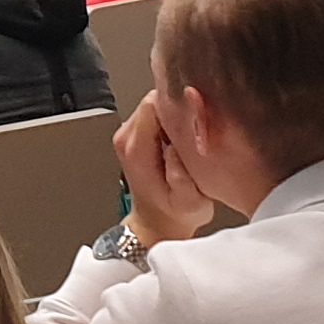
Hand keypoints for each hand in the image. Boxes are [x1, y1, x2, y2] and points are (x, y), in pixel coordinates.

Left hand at [111, 95, 218, 245]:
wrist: (156, 223)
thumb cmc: (175, 215)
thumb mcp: (190, 204)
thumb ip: (183, 178)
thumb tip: (177, 148)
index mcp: (137, 150)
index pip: (152, 104)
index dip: (177, 105)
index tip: (195, 117)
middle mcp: (126, 138)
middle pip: (153, 100)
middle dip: (178, 109)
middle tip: (197, 129)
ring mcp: (127, 135)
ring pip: (154, 105)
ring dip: (174, 116)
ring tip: (190, 137)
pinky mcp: (133, 135)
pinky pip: (154, 114)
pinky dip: (170, 122)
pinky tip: (182, 140)